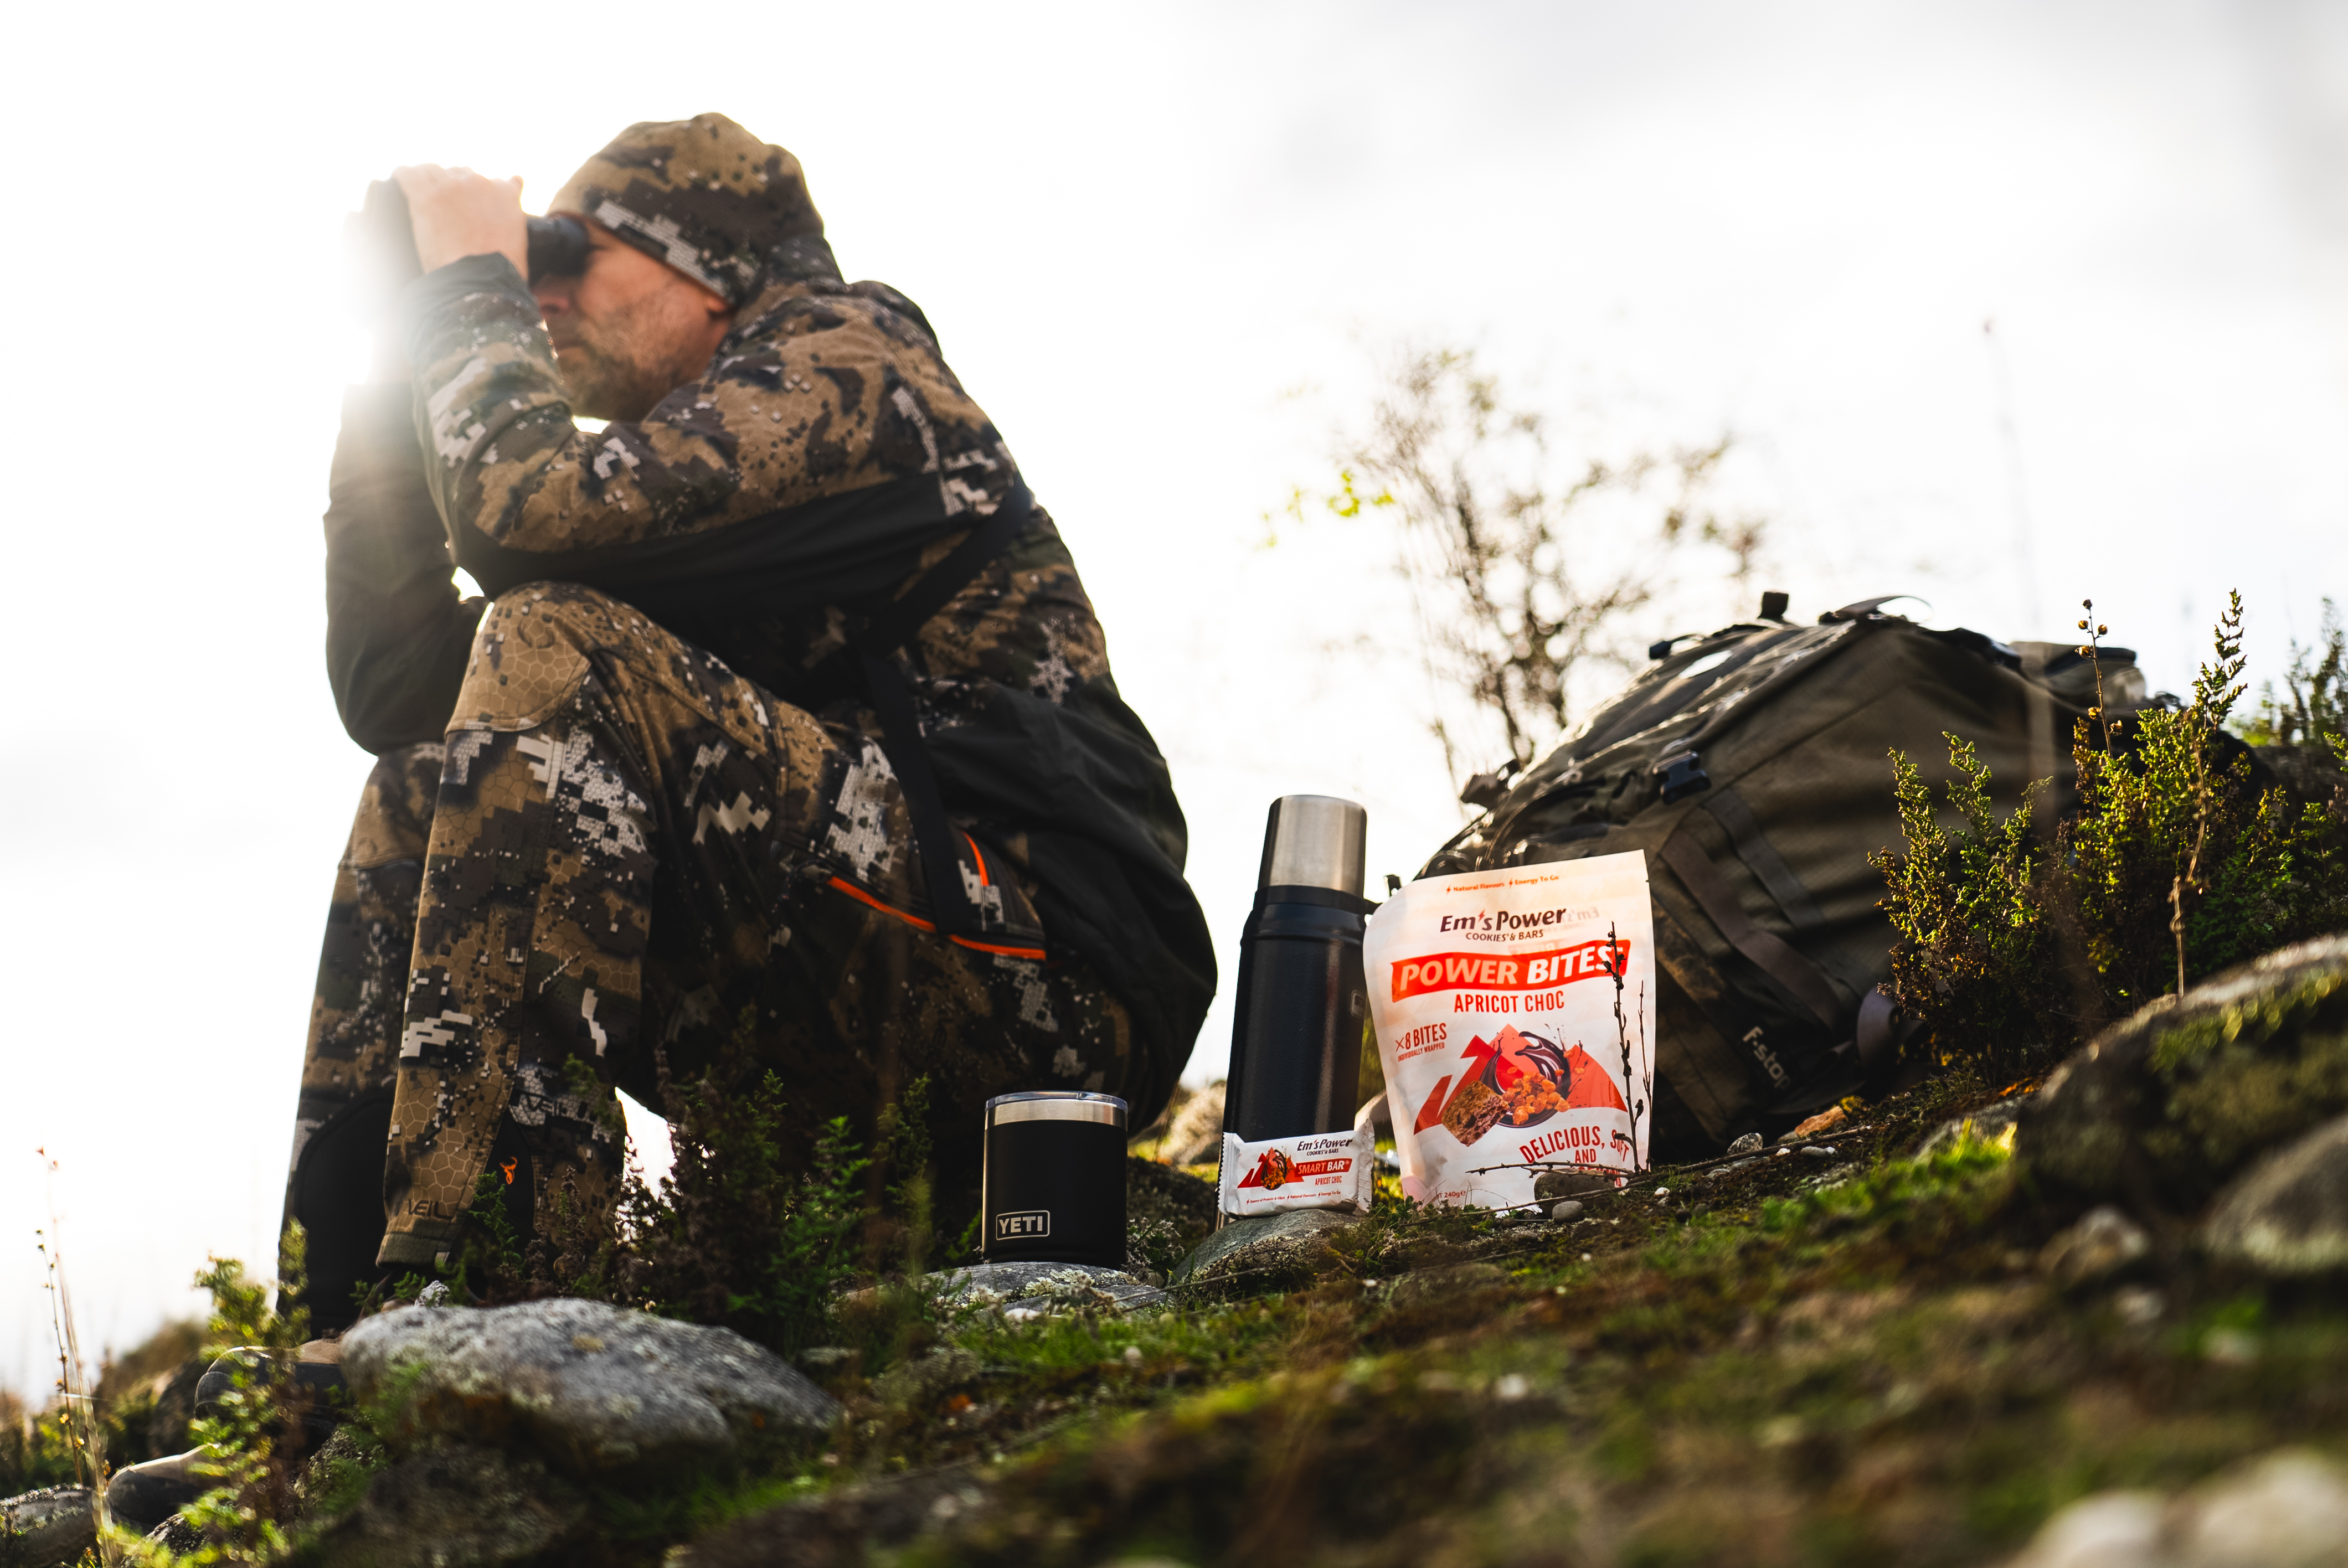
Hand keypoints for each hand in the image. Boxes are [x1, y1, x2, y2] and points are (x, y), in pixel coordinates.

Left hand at [393, 164, 526, 277]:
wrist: (479, 282)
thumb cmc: (500, 269)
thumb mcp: (517, 237)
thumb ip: (512, 211)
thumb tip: (515, 183)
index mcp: (506, 193)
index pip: (498, 180)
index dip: (485, 191)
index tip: (476, 200)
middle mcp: (480, 183)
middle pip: (460, 174)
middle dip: (454, 188)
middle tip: (446, 208)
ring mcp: (452, 187)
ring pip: (432, 171)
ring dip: (427, 180)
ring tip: (420, 192)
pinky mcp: (427, 196)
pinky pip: (409, 175)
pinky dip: (403, 175)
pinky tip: (401, 179)